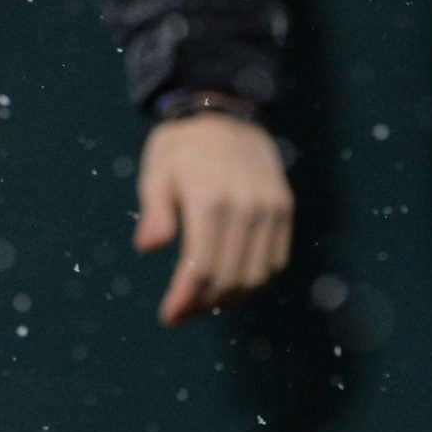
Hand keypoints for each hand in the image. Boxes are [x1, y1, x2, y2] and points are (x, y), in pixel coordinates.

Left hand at [133, 110, 292, 326]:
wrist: (227, 113)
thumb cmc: (182, 147)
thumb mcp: (156, 171)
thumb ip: (154, 211)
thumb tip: (147, 247)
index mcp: (208, 200)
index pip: (200, 266)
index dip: (185, 299)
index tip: (169, 317)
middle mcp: (245, 207)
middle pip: (230, 278)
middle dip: (204, 304)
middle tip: (182, 314)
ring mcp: (270, 209)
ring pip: (257, 275)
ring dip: (231, 299)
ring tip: (204, 304)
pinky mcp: (285, 209)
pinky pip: (276, 260)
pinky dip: (256, 282)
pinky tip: (232, 286)